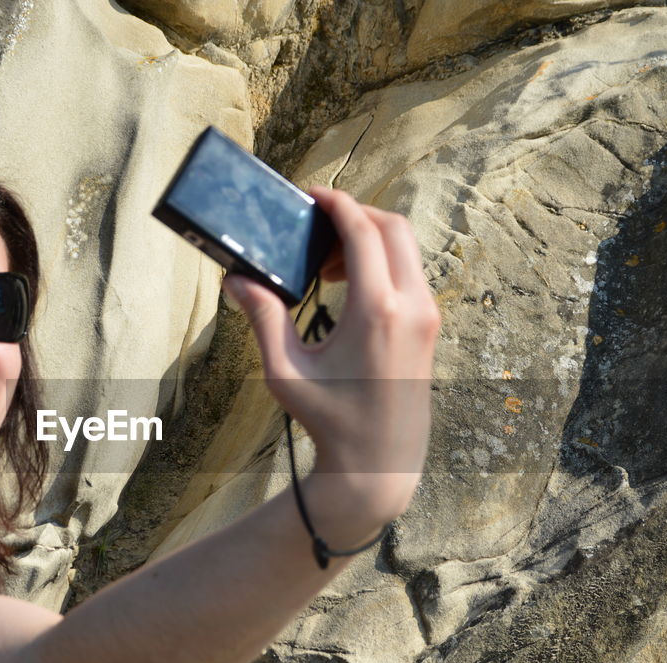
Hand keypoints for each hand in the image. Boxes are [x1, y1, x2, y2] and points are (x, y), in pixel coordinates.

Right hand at [221, 187, 439, 525]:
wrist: (379, 462)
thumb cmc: (330, 421)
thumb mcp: (286, 372)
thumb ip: (263, 319)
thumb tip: (236, 279)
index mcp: (377, 311)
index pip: (363, 231)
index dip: (336, 204)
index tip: (311, 196)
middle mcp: (412, 306)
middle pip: (392, 227)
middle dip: (356, 215)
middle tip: (318, 225)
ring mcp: (428, 315)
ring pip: (406, 248)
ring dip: (370, 240)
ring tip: (328, 265)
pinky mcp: (430, 327)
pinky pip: (411, 273)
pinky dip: (384, 263)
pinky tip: (350, 287)